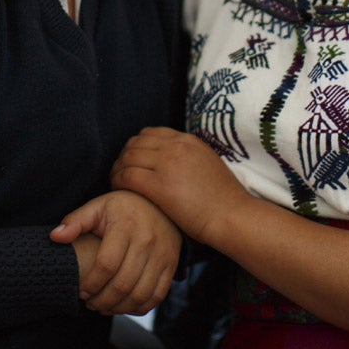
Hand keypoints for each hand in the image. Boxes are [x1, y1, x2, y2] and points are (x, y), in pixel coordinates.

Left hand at [50, 190, 180, 315]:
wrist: (158, 203)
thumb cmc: (121, 207)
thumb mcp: (97, 207)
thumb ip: (75, 222)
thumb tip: (55, 237)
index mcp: (125, 226)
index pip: (107, 264)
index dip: (91, 283)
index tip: (81, 291)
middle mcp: (147, 241)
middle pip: (123, 283)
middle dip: (102, 300)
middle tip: (90, 303)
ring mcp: (162, 254)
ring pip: (141, 293)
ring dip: (120, 308)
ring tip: (104, 307)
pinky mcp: (171, 265)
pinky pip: (157, 295)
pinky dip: (140, 307)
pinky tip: (124, 306)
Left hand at [110, 127, 249, 245]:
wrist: (232, 215)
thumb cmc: (223, 198)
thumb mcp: (207, 163)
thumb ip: (188, 156)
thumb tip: (172, 160)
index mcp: (188, 140)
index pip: (151, 133)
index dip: (137, 145)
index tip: (133, 159)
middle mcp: (176, 146)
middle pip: (136, 143)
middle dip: (124, 156)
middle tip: (120, 170)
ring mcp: (167, 164)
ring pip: (128, 158)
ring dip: (118, 168)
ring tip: (116, 180)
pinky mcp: (159, 185)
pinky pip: (127, 176)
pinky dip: (117, 181)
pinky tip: (118, 190)